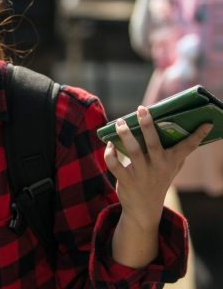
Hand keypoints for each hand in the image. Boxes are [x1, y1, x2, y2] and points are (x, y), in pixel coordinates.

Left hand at [104, 106, 211, 228]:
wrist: (145, 208)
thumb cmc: (159, 181)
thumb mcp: (171, 168)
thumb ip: (177, 152)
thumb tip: (183, 129)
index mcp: (171, 161)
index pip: (187, 147)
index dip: (198, 135)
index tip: (206, 123)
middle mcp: (158, 166)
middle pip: (153, 143)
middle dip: (148, 125)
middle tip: (142, 108)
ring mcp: (142, 174)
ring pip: (133, 151)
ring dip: (125, 135)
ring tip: (120, 122)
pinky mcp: (126, 180)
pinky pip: (115, 164)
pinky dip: (110, 153)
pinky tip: (109, 144)